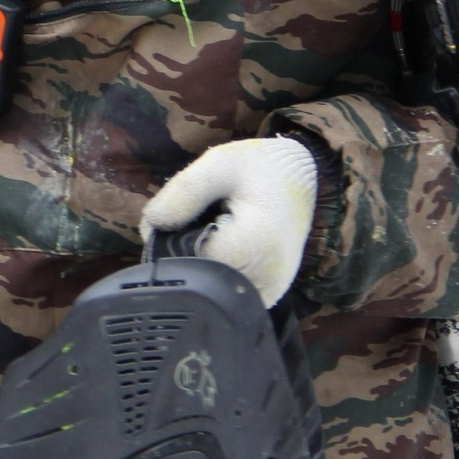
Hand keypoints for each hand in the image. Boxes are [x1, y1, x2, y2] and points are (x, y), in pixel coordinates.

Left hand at [139, 136, 319, 307]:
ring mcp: (269, 292)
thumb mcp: (219, 164)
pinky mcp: (269, 295)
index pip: (186, 260)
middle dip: (185, 250)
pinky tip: (228, 245)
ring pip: (211, 288)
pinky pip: (228, 291)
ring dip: (202, 261)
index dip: (172, 238)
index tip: (185, 214)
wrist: (307, 180)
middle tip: (204, 217)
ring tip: (219, 229)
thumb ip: (183, 192)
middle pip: (197, 277)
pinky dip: (219, 270)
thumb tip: (151, 226)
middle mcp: (265, 278)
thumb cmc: (262, 168)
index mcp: (253, 244)